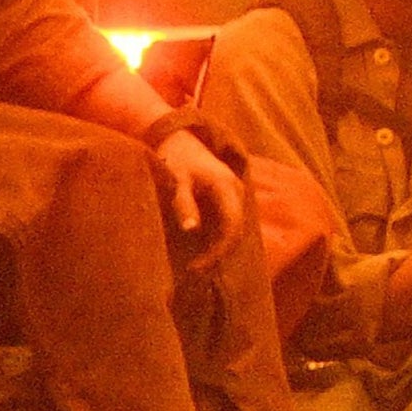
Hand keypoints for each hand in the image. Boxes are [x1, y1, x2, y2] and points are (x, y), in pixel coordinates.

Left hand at [151, 129, 246, 265]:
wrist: (178, 138)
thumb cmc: (174, 158)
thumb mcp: (176, 181)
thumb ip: (184, 204)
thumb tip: (192, 230)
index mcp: (226, 187)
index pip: (232, 227)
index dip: (218, 251)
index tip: (197, 267)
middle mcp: (237, 191)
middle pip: (236, 232)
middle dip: (218, 255)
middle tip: (194, 271)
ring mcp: (236, 195)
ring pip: (234, 230)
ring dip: (218, 250)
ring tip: (195, 266)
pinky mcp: (229, 199)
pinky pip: (228, 225)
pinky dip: (217, 240)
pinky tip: (200, 252)